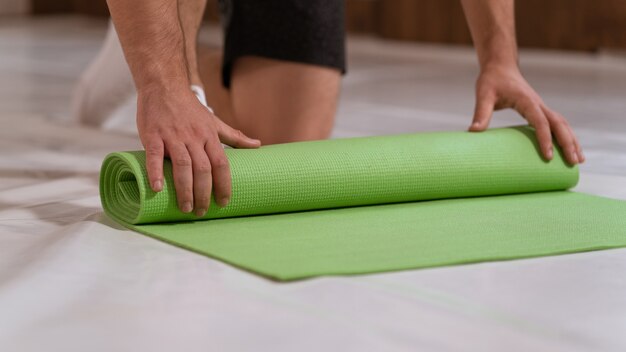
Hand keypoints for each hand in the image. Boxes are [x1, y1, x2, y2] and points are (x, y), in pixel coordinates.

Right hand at [137, 88, 260, 216]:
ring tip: (186, 207)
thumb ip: (234, 136)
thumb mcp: (214, 121)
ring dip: (185, 189)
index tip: (224, 202)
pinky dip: (155, 172)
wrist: (164, 86)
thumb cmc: (190, 108)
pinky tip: (158, 188)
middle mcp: (193, 138)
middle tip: (201, 212)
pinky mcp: (153, 135)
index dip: (224, 184)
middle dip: (204, 193)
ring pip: (182, 165)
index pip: (221, 164)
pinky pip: (154, 155)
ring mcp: (173, 136)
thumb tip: (258, 145)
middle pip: (203, 169)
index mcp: (209, 136)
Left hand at [468, 65, 583, 164]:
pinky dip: (566, 136)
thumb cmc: (491, 80)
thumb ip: (480, 112)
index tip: (548, 156)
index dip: (545, 139)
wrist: (500, 67)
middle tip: (573, 163)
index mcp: (527, 100)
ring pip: (563, 124)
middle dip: (568, 143)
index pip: (540, 121)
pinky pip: (557, 124)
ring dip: (572, 141)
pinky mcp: (540, 110)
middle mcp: (539, 104)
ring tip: (579, 160)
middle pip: (559, 124)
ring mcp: (541, 107)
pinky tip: (571, 149)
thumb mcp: (484, 95)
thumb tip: (473, 131)